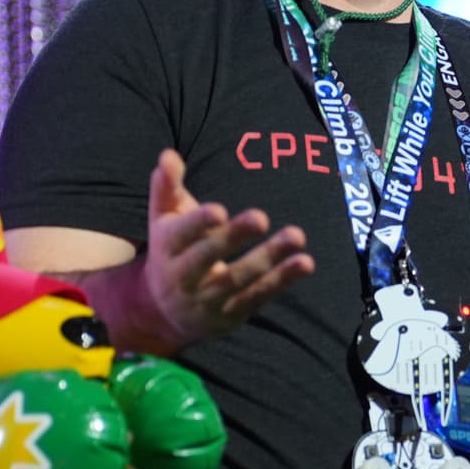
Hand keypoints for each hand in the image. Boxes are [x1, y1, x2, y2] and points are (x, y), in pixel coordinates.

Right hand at [138, 150, 312, 351]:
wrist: (163, 312)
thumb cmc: (172, 249)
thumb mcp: (165, 218)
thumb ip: (167, 186)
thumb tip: (168, 155)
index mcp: (166, 247)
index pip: (181, 234)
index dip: (198, 223)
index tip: (219, 210)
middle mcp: (183, 276)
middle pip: (207, 256)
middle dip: (233, 237)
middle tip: (261, 217)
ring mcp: (207, 299)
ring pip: (238, 278)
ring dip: (269, 258)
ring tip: (297, 235)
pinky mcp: (231, 314)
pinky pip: (259, 295)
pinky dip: (282, 280)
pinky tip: (305, 262)